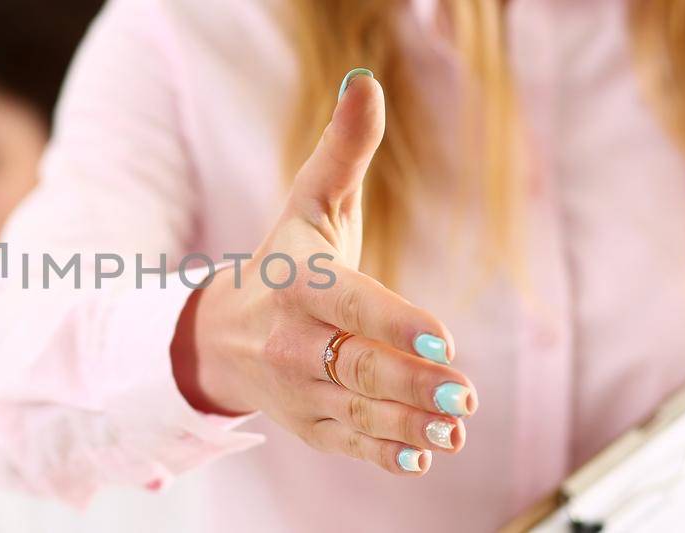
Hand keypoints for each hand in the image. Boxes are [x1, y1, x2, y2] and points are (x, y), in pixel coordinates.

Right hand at [171, 69, 477, 475]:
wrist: (220, 335)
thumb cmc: (284, 261)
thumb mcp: (310, 205)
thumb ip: (343, 150)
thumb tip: (366, 84)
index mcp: (297, 283)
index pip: (351, 305)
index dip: (397, 324)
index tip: (445, 341)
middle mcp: (291, 340)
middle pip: (359, 365)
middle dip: (413, 382)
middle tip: (464, 394)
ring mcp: (298, 388)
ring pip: (359, 410)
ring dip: (410, 423)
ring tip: (454, 428)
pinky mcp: (307, 425)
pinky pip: (348, 443)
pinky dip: (385, 454)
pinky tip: (422, 456)